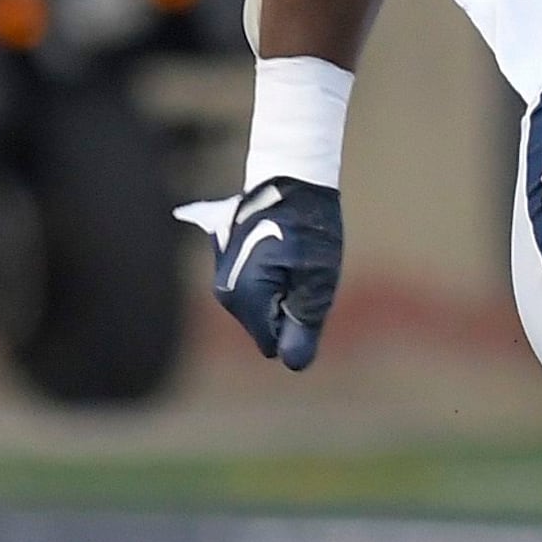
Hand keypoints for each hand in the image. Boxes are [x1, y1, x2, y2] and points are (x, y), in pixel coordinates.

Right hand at [201, 177, 343, 370]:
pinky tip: (281, 253)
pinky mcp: (228, 269)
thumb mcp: (317, 277)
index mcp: (244, 296)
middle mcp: (225, 293)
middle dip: (288, 310)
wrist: (287, 178)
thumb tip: (293, 363)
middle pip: (266, 329)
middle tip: (302, 270)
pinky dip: (272, 283)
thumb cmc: (308, 225)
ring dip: (281, 295)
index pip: (274, 344)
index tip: (306, 287)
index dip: (297, 324)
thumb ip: (304, 323)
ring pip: (261, 313)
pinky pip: (255, 295)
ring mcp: (224, 281)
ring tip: (292, 258)